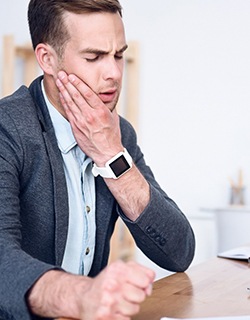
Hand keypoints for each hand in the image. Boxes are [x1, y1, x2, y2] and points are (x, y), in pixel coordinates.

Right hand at [28, 261, 154, 319]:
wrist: (83, 297)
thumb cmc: (105, 282)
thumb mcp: (120, 268)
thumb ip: (140, 270)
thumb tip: (151, 279)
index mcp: (118, 270)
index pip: (146, 280)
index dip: (144, 284)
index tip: (137, 284)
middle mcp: (112, 284)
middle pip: (141, 296)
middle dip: (135, 296)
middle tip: (125, 293)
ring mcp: (109, 301)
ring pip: (135, 309)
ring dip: (128, 307)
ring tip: (118, 301)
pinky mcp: (106, 316)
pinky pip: (126, 319)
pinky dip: (122, 316)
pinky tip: (114, 309)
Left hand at [56, 71, 122, 165]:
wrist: (107, 152)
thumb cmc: (112, 135)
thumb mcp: (113, 118)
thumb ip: (107, 106)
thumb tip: (103, 96)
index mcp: (101, 111)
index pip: (87, 93)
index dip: (78, 83)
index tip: (72, 75)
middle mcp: (90, 115)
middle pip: (76, 96)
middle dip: (68, 83)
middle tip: (62, 73)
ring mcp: (82, 122)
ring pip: (70, 103)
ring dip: (63, 90)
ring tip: (59, 81)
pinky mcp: (76, 128)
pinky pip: (69, 112)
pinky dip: (64, 102)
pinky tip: (62, 95)